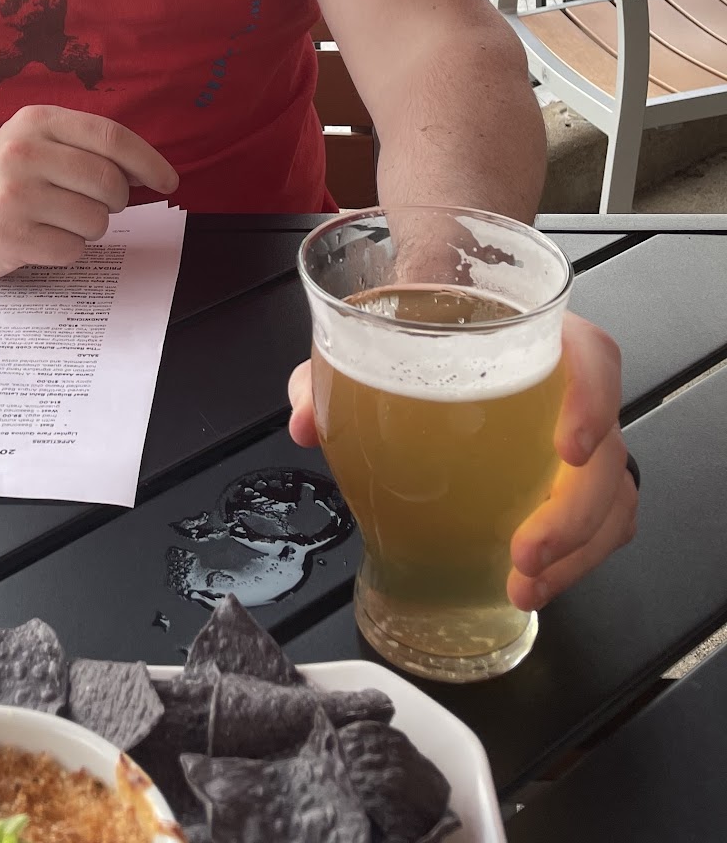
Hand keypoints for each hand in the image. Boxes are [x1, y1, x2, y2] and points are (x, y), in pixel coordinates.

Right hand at [0, 104, 177, 279]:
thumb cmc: (2, 176)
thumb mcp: (36, 140)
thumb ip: (86, 147)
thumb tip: (148, 171)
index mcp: (37, 121)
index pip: (111, 136)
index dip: (148, 161)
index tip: (168, 181)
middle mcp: (24, 153)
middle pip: (109, 182)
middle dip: (114, 201)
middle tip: (93, 204)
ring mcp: (15, 196)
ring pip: (96, 220)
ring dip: (88, 228)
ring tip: (57, 220)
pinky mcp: (10, 236)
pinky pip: (71, 249)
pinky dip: (66, 249)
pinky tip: (41, 239)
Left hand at [287, 312, 636, 609]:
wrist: (431, 324)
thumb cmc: (415, 329)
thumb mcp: (365, 339)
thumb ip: (326, 374)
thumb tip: (300, 422)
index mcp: (536, 336)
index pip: (594, 358)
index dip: (592, 400)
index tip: (568, 447)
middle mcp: (571, 390)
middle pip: (607, 453)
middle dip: (573, 515)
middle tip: (524, 553)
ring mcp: (579, 442)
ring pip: (611, 501)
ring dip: (577, 552)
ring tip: (523, 586)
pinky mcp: (569, 484)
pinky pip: (598, 526)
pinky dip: (574, 560)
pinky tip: (528, 584)